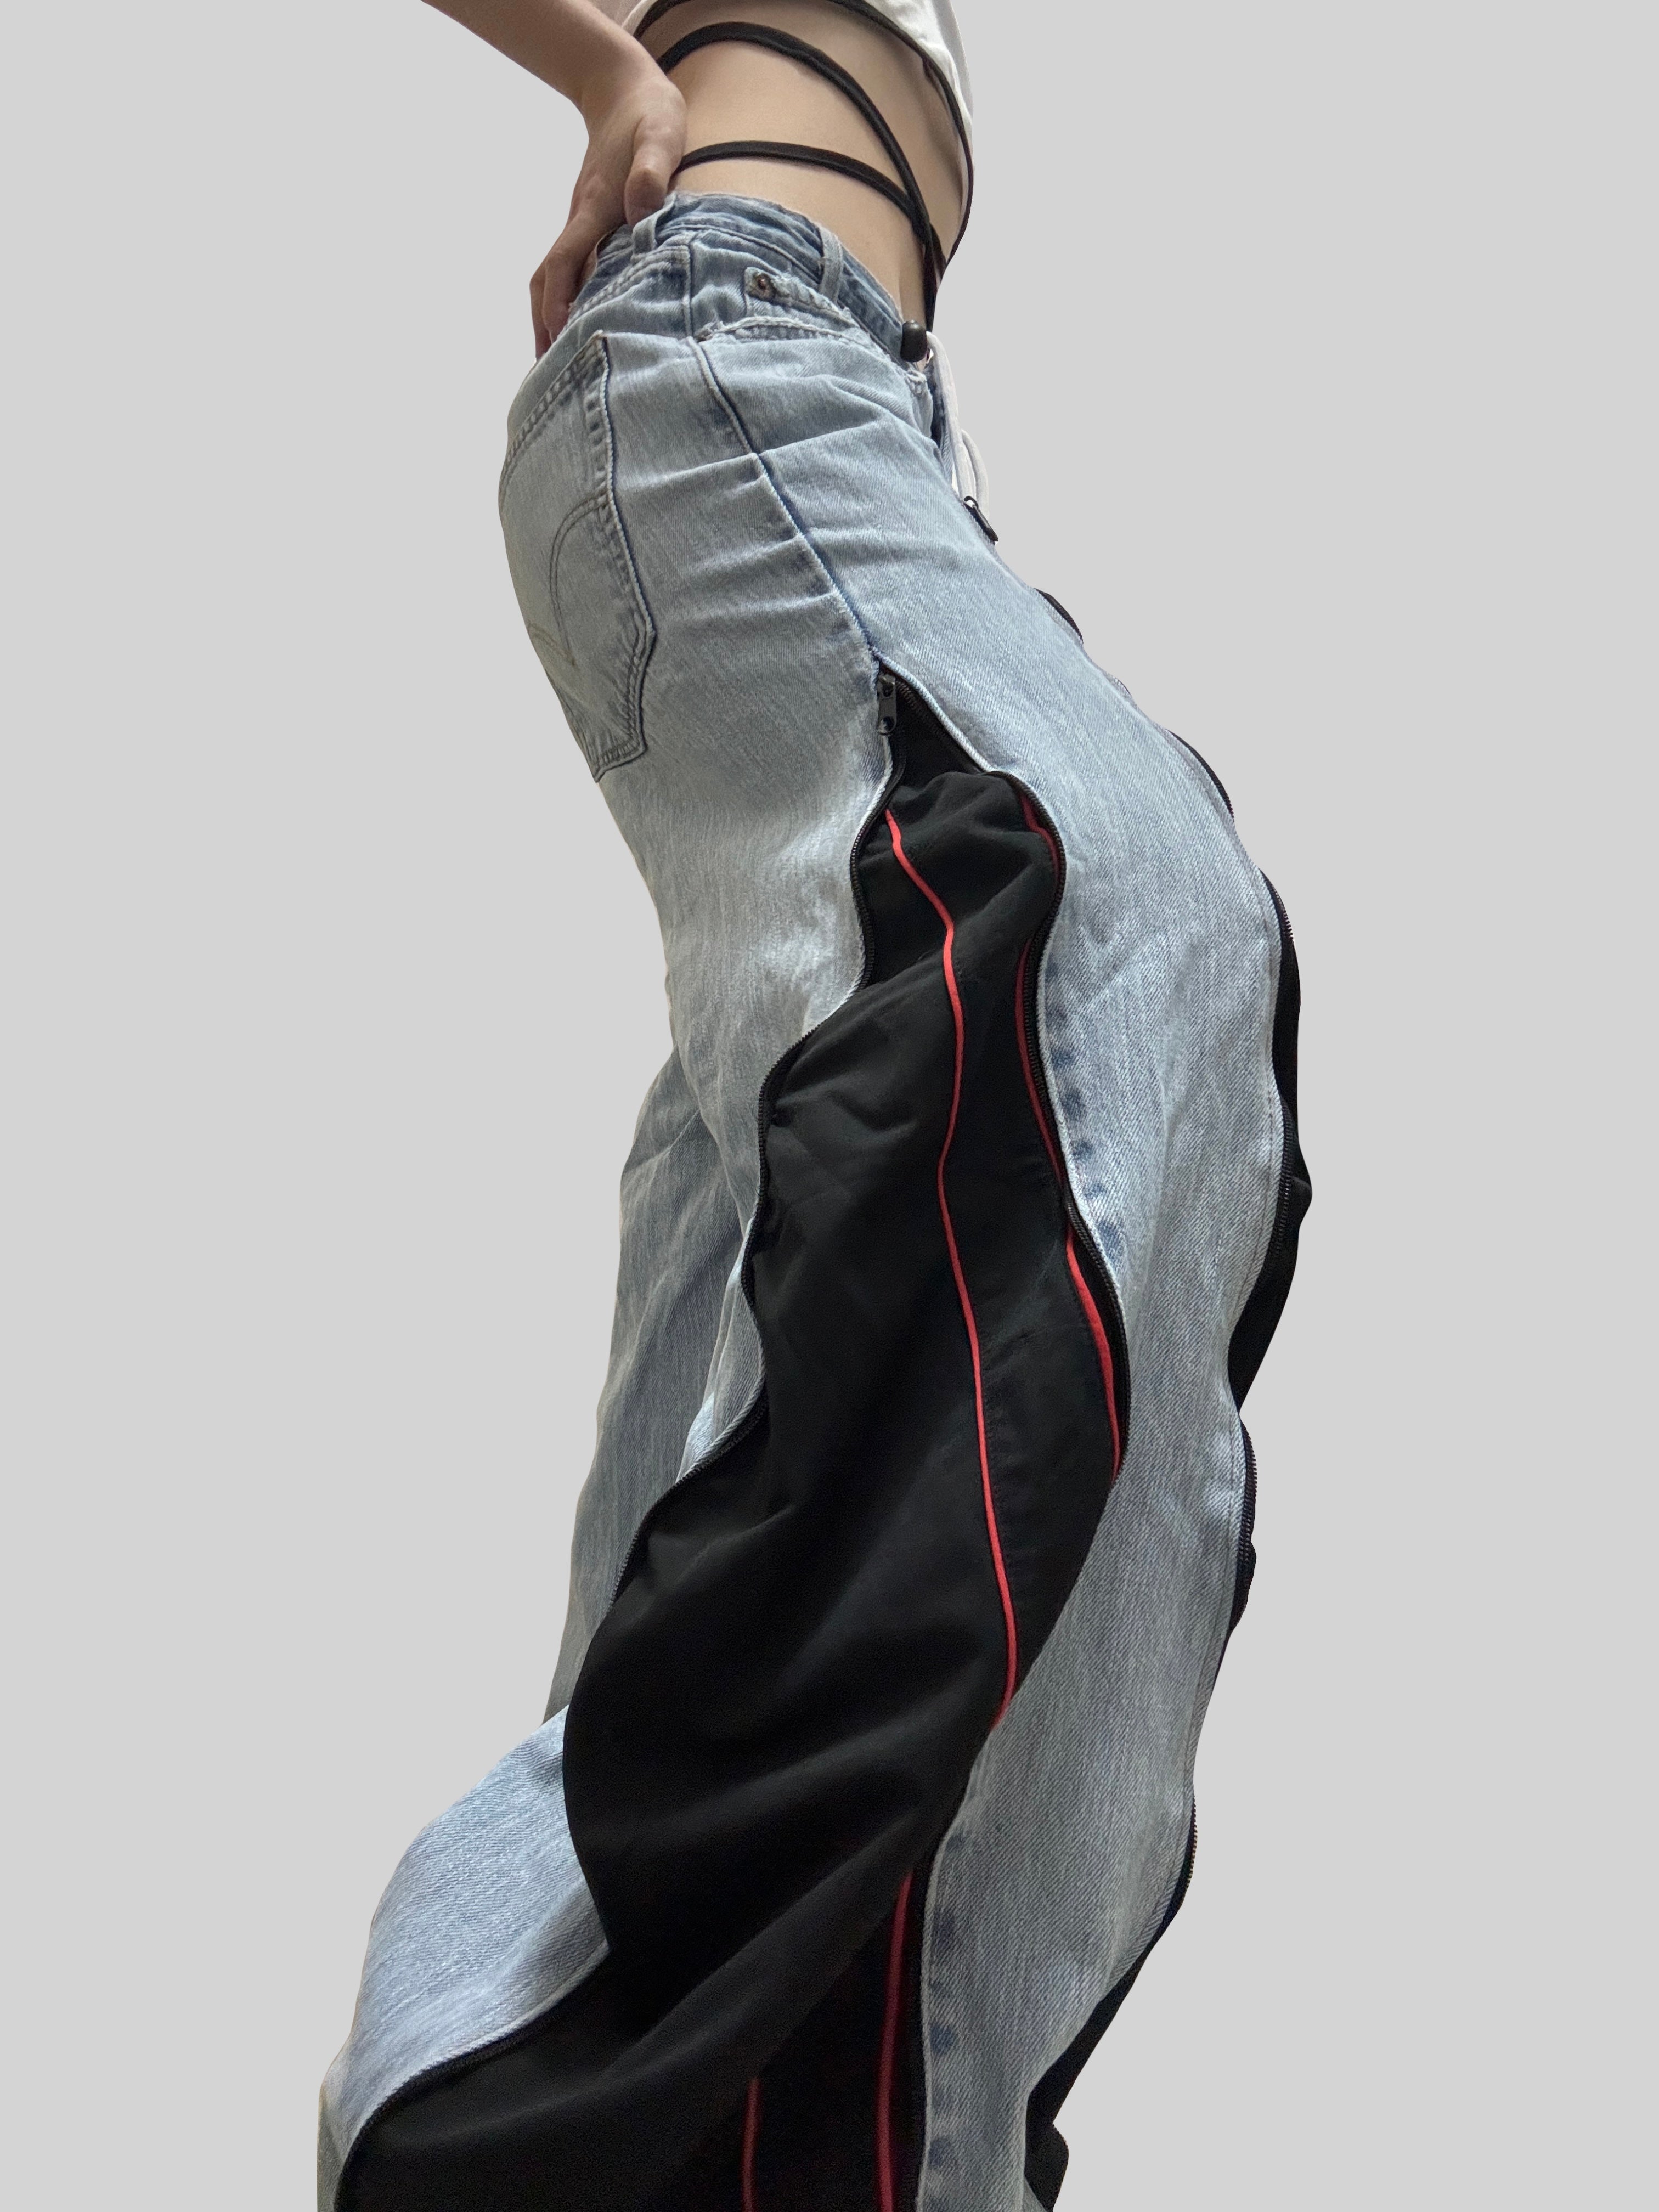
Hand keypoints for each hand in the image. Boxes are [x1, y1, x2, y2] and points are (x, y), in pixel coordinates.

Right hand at [531, 52, 684, 354]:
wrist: (624, 87)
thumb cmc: (650, 113)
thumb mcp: (661, 134)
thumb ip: (652, 169)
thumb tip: (641, 209)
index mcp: (595, 207)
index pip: (566, 261)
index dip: (559, 301)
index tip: (557, 338)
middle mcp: (582, 220)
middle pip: (548, 280)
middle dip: (544, 326)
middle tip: (546, 377)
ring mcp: (583, 223)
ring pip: (555, 277)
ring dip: (549, 318)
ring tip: (553, 364)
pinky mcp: (591, 224)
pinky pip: (570, 269)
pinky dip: (565, 300)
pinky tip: (577, 326)